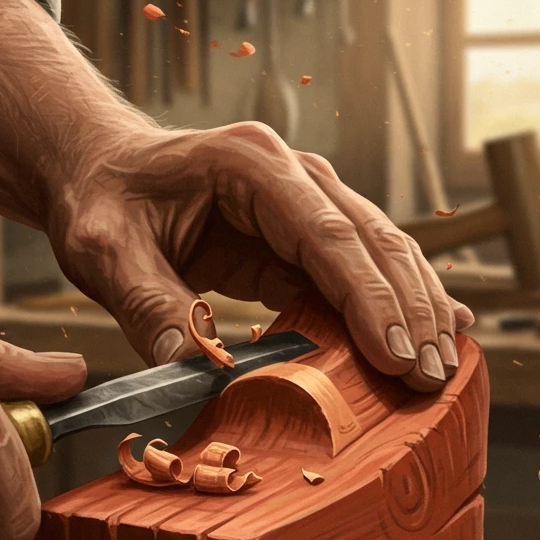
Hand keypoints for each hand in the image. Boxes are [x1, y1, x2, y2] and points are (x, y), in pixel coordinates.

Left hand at [48, 122, 473, 391]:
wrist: (96, 171)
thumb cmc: (99, 200)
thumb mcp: (104, 249)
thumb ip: (147, 303)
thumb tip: (192, 372)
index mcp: (249, 164)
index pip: (323, 232)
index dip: (366, 295)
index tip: (396, 353)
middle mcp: (288, 175)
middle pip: (369, 240)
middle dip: (408, 309)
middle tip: (433, 375)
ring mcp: (298, 203)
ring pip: (375, 254)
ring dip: (411, 310)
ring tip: (443, 366)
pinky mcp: (293, 237)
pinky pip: (348, 274)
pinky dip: (385, 308)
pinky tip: (421, 339)